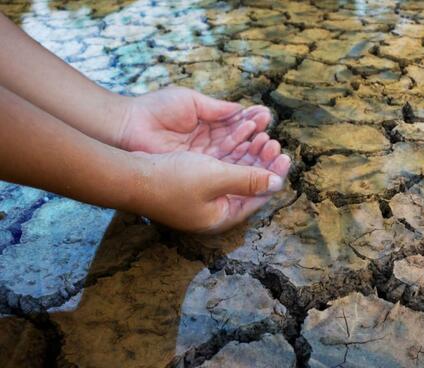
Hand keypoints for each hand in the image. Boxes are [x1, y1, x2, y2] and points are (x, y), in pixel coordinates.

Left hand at [118, 86, 276, 165]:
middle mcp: (208, 146)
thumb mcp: (191, 102)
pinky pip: (223, 170)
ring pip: (235, 159)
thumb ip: (217, 109)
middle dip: (258, 142)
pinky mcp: (196, 173)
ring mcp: (202, 161)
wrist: (128, 127)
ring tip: (268, 144)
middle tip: (272, 138)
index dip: (252, 124)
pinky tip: (253, 158)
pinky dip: (239, 165)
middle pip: (240, 146)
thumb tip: (242, 110)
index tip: (266, 117)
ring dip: (253, 154)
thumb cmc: (155, 110)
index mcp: (207, 126)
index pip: (237, 127)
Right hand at [131, 150, 288, 232]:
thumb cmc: (171, 180)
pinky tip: (239, 137)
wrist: (128, 175)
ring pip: (234, 173)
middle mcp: (213, 210)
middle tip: (274, 142)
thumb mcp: (216, 178)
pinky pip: (219, 167)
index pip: (258, 197)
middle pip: (248, 185)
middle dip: (262, 162)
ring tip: (261, 135)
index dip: (274, 175)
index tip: (286, 156)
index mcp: (222, 216)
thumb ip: (248, 180)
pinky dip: (231, 153)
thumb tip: (278, 183)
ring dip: (248, 154)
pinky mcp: (190, 183)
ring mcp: (201, 197)